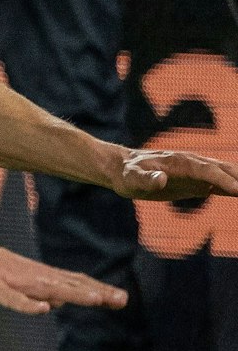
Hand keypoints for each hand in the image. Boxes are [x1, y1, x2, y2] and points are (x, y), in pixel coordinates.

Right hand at [0, 233, 127, 315]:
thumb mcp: (8, 278)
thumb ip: (32, 289)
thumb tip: (57, 301)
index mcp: (31, 272)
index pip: (70, 281)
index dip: (95, 289)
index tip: (120, 297)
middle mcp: (26, 273)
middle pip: (65, 284)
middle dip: (94, 292)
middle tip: (123, 299)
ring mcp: (8, 279)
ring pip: (45, 288)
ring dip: (72, 294)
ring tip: (97, 300)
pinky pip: (11, 298)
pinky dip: (27, 304)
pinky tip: (42, 309)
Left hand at [113, 148, 237, 201]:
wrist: (123, 168)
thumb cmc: (126, 174)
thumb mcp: (130, 178)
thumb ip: (145, 178)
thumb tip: (161, 179)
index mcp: (181, 162)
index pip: (208, 170)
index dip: (224, 179)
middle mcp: (194, 164)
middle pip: (225, 170)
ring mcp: (198, 173)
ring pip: (228, 175)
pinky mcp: (198, 183)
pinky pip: (222, 185)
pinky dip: (236, 189)